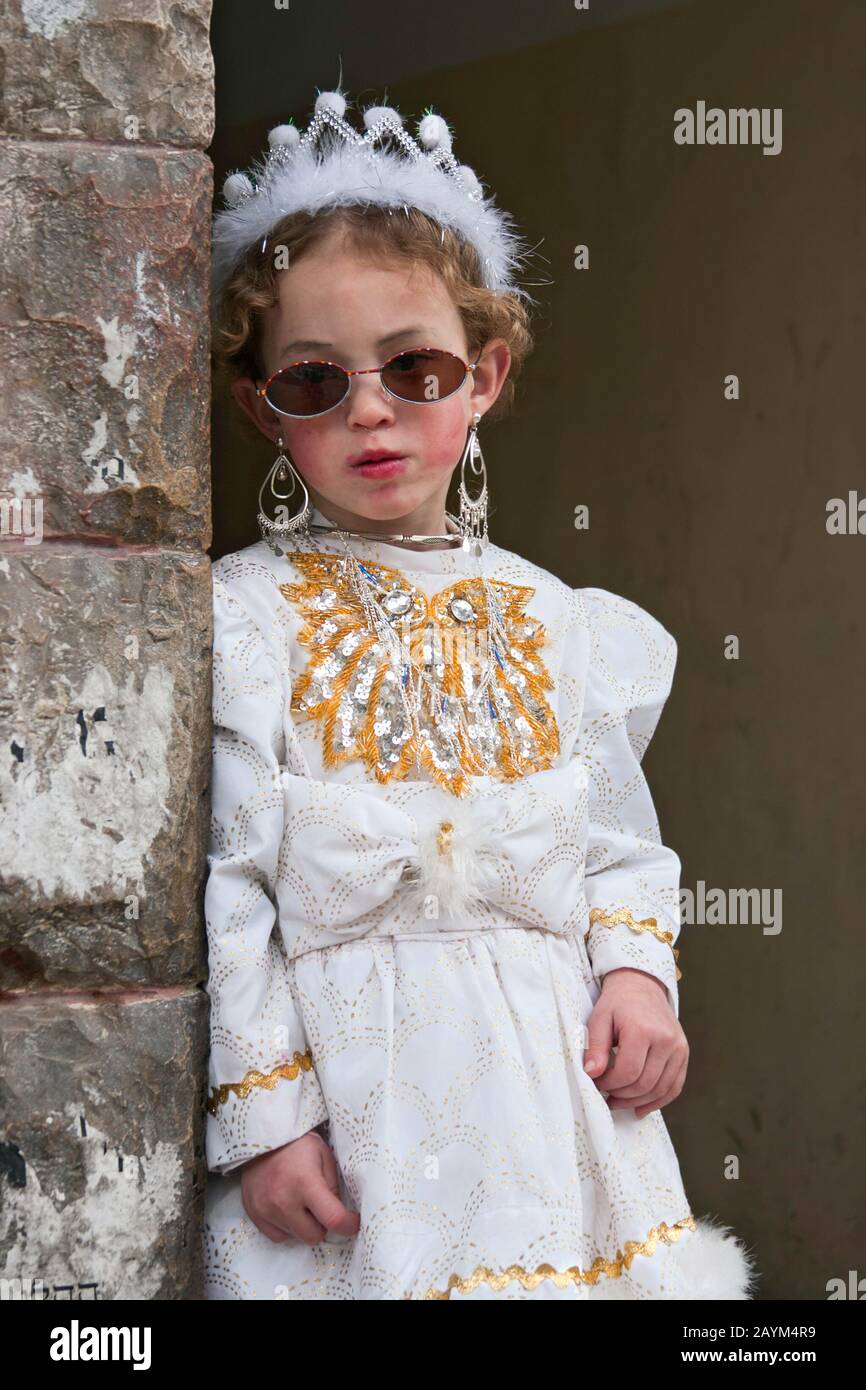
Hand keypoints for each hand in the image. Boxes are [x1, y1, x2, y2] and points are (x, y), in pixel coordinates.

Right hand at [240, 1130, 361, 1244]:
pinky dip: (286, 1227)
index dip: (349, 1225)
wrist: (262, 1135)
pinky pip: (278, 1236)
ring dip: (304, 1225)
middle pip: (314, 1236)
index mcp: (305, 1182)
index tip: (354, 1222)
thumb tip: (340, 1214)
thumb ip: (333, 1186)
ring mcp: (266, 1209)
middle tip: (321, 1206)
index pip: (333, 1218)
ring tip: (300, 1201)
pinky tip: (287, 1208)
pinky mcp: (254, 1214)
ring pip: (296, 1237)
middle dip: (322, 1224)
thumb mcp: (324, 1155)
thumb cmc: (297, 1143)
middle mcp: (284, 1200)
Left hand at [582, 968, 688, 1117]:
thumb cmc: (617, 1003)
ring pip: (660, 1089)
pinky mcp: (684, 1053)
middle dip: (622, 1095)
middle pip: (644, 1084)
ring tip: (619, 1102)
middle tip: (606, 1096)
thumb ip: (595, 1047)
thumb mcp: (599, 1018)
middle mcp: (665, 1039)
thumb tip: (591, 1074)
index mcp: (643, 1030)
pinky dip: (658, 1101)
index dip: (610, 1084)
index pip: (627, 1072)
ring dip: (638, 1102)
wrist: (642, 986)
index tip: (597, 1082)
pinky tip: (641, 1108)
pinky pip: (674, 1086)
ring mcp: (678, 1047)